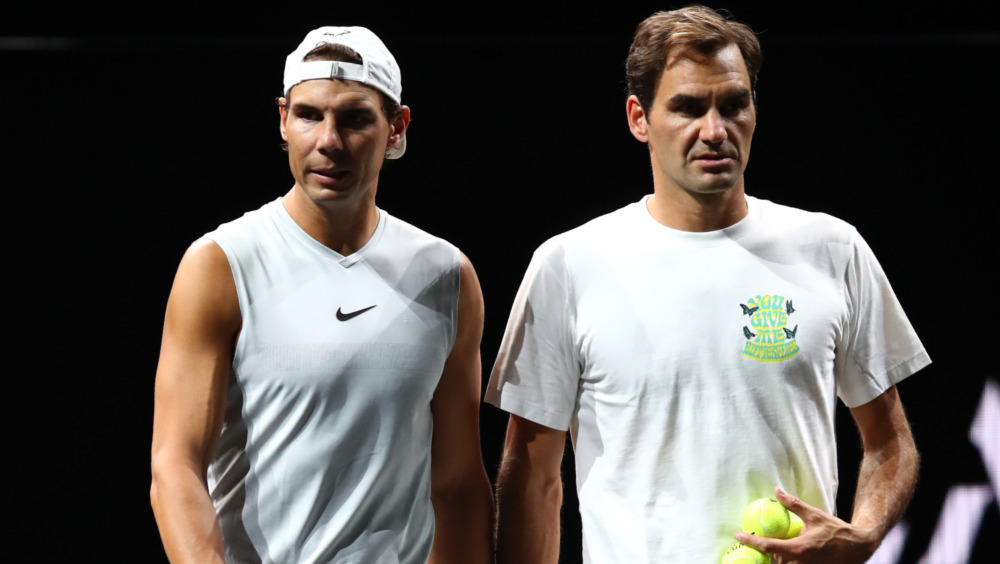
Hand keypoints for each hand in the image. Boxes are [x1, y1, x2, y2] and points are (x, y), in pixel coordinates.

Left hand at [735, 486, 877, 563]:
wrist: (858, 547)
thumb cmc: (836, 530)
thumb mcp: (814, 515)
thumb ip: (793, 504)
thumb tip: (777, 490)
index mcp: (800, 548)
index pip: (769, 546)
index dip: (751, 541)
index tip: (737, 534)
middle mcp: (802, 563)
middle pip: (773, 562)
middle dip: (763, 554)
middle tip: (751, 544)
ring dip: (775, 559)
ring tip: (767, 549)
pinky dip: (786, 561)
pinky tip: (784, 554)